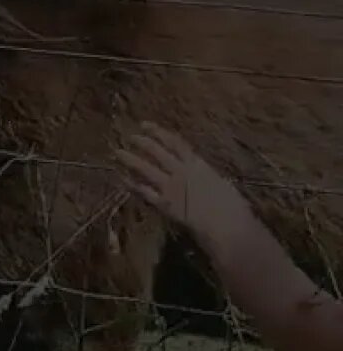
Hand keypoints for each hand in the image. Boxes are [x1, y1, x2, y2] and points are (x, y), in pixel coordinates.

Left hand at [114, 121, 255, 249]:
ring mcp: (171, 187)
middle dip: (143, 142)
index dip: (159, 132)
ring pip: (146, 169)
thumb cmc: (232, 206)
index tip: (146, 125)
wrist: (227, 225)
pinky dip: (132, 185)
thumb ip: (204, 176)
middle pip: (157, 152)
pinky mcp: (164, 204)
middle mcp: (182, 172)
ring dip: (131, 160)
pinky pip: (144, 192)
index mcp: (198, 165)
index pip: (175, 143)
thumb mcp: (220, 183)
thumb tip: (199, 173)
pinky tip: (122, 179)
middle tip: (130, 136)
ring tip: (117, 153)